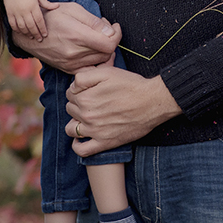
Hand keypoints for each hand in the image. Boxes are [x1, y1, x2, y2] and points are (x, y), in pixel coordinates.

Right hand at [3, 0, 55, 40]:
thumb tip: (57, 6)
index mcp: (33, 6)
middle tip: (39, 39)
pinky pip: (13, 24)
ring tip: (31, 37)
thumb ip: (46, 3)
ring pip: (22, 27)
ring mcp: (16, 13)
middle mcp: (25, 11)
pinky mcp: (9, 13)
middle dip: (36, 34)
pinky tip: (21, 33)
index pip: (39, 20)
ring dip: (27, 33)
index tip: (45, 34)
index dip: (42, 29)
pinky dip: (17, 30)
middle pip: (31, 26)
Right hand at [14, 2, 120, 73]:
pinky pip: (90, 70)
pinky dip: (96, 61)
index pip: (110, 44)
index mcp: (77, 36)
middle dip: (111, 40)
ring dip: (104, 50)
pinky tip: (93, 51)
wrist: (30, 33)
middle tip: (105, 29)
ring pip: (100, 62)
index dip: (117, 35)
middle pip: (107, 53)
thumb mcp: (73, 9)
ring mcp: (71, 64)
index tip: (115, 27)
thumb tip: (111, 32)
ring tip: (97, 37)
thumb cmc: (51, 17)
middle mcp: (75, 53)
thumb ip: (94, 21)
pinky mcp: (68, 69)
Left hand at [65, 68, 181, 155]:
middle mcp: (87, 115)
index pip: (69, 93)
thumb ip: (84, 76)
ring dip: (75, 122)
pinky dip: (77, 145)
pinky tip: (82, 138)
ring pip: (71, 128)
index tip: (90, 89)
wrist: (152, 102)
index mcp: (85, 97)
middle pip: (70, 109)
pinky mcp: (104, 143)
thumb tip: (73, 85)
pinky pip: (82, 150)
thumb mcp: (107, 72)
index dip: (78, 89)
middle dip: (78, 104)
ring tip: (87, 117)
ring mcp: (95, 131)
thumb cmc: (131, 85)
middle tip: (94, 100)